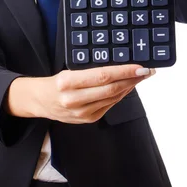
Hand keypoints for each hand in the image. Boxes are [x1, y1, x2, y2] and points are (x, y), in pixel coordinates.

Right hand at [36, 64, 155, 123]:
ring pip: (113, 98)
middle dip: (132, 80)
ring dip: (129, 87)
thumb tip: (119, 66)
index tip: (139, 67)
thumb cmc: (56, 83)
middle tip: (146, 71)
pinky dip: (120, 96)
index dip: (123, 72)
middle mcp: (74, 99)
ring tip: (139, 77)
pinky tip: (127, 87)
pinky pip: (109, 106)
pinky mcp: (88, 120)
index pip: (102, 76)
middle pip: (111, 89)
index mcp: (68, 82)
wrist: (40, 101)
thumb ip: (91, 71)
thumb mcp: (69, 71)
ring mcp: (81, 113)